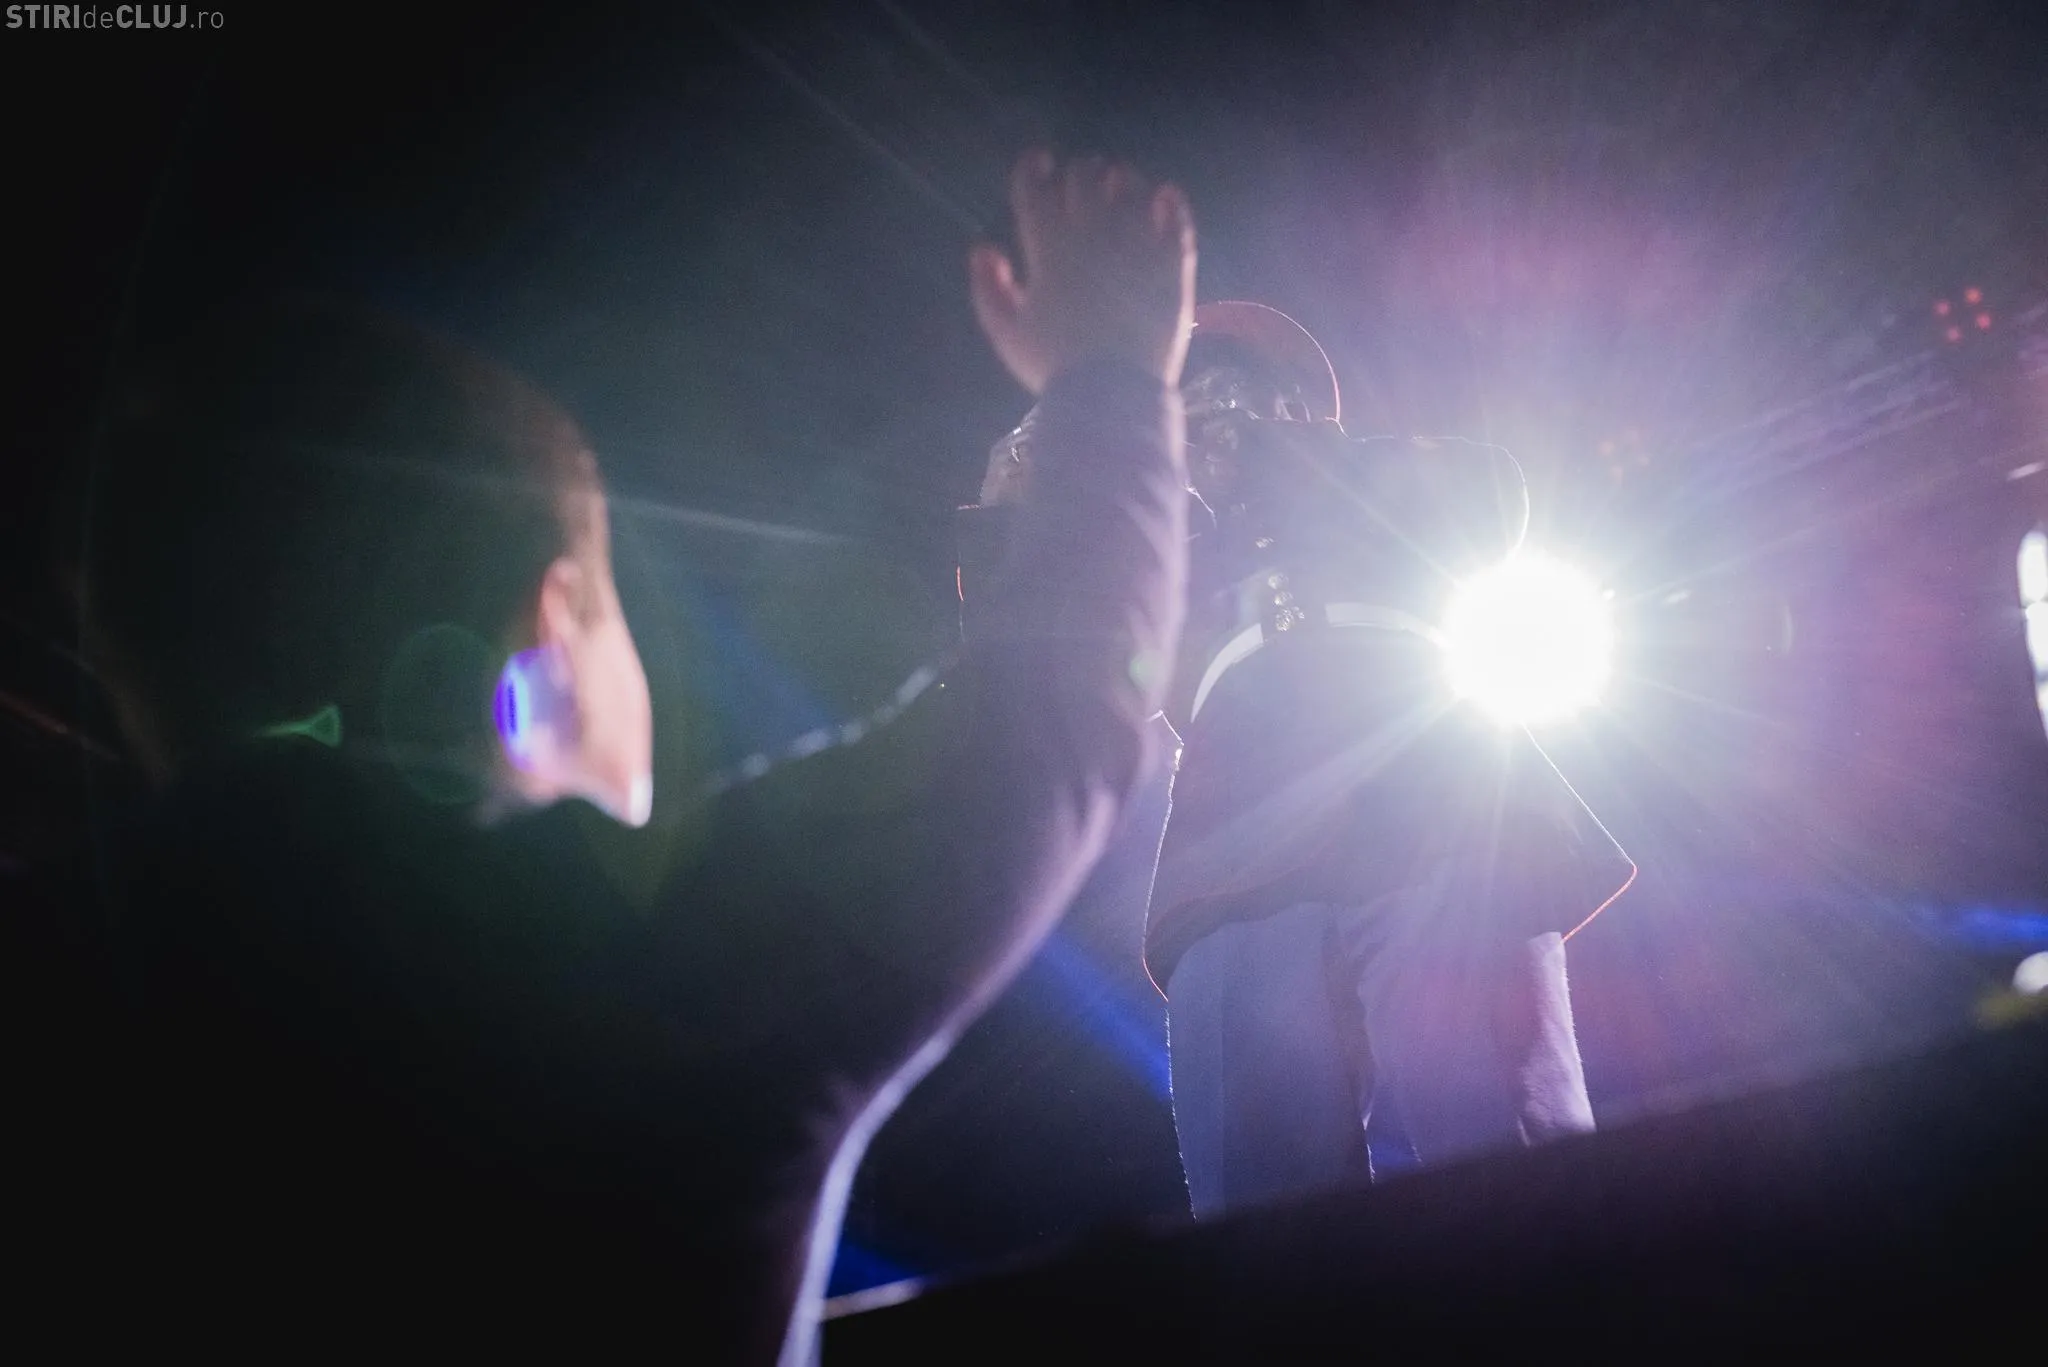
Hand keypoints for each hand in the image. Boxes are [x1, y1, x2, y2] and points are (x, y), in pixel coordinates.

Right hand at [970, 151, 1196, 395]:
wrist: (1112, 393)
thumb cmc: (1054, 366)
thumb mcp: (1006, 333)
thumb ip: (988, 288)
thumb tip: (983, 249)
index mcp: (1048, 250)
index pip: (1034, 188)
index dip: (1032, 168)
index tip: (1039, 163)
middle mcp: (1091, 236)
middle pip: (1084, 178)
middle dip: (1081, 171)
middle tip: (1083, 179)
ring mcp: (1136, 246)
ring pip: (1131, 188)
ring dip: (1123, 180)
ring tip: (1122, 184)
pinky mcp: (1171, 264)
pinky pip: (1176, 219)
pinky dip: (1170, 203)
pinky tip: (1165, 198)